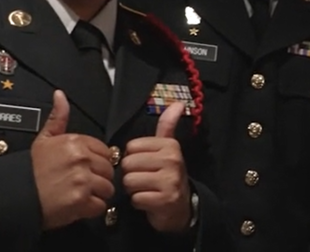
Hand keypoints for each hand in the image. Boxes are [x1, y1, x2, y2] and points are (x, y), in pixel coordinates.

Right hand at [31, 90, 114, 229]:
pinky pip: (101, 206)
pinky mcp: (82, 201)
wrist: (16, 196)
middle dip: (98, 179)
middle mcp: (82, 159)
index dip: (97, 162)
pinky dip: (92, 209)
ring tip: (80, 195)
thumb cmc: (31, 170)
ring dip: (97, 194)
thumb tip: (60, 95)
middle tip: (82, 184)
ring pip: (108, 188)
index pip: (105, 151)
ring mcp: (83, 180)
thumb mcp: (44, 139)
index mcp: (75, 142)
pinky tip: (78, 205)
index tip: (85, 168)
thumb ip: (58, 117)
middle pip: (109, 170)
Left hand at [121, 102, 191, 232]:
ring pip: (129, 181)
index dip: (133, 158)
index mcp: (170, 145)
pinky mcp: (165, 200)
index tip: (146, 165)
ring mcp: (170, 181)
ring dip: (133, 189)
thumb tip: (178, 103)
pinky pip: (135, 198)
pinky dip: (138, 202)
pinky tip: (149, 201)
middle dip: (131, 174)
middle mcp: (172, 160)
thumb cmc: (168, 175)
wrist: (182, 207)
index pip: (131, 147)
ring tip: (146, 189)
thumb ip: (167, 126)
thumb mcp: (168, 148)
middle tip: (145, 179)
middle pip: (127, 164)